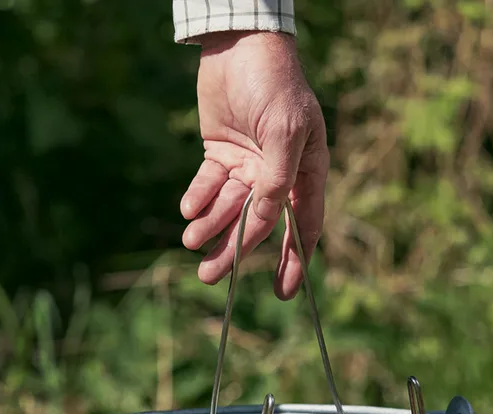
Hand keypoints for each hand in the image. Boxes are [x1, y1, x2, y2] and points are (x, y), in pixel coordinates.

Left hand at [180, 31, 328, 299]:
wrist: (239, 42)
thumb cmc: (274, 83)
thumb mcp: (284, 131)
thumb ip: (277, 179)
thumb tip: (267, 219)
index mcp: (305, 171)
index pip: (302, 226)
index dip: (294, 260)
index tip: (283, 293)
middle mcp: (277, 173)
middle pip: (256, 226)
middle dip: (233, 253)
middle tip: (209, 276)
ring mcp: (248, 165)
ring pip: (228, 210)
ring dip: (210, 228)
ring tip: (190, 242)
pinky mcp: (220, 154)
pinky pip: (208, 187)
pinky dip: (198, 200)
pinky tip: (188, 210)